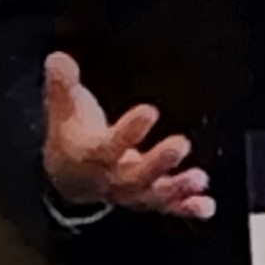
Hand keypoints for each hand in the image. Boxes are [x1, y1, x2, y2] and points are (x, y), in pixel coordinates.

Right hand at [42, 52, 214, 219]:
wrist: (69, 178)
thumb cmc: (72, 137)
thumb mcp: (64, 111)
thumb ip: (63, 86)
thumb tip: (57, 58)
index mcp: (91, 155)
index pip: (108, 146)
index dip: (128, 131)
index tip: (149, 112)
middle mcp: (111, 177)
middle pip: (134, 176)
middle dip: (157, 163)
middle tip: (180, 145)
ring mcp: (131, 190)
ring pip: (152, 194)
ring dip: (176, 189)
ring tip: (199, 179)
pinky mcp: (147, 195)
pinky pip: (166, 205)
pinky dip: (186, 206)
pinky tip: (207, 206)